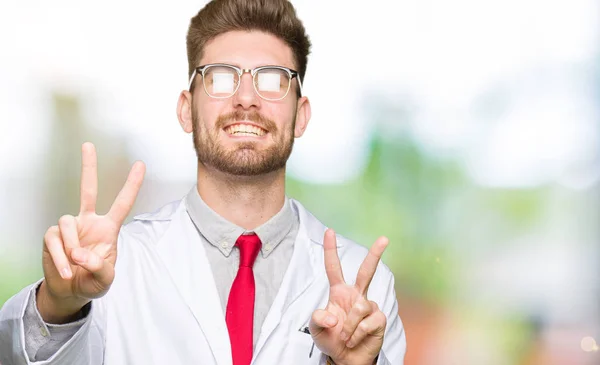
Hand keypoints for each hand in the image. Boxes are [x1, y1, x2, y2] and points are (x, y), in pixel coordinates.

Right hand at [39, 142, 144, 321]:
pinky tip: (65, 270)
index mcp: (108, 229)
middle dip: (88, 167)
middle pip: (87, 189)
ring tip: (74, 266)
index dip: (132, 185)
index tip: (140, 164)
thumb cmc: (92, 282)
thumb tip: (81, 253)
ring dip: (70, 247)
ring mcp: (70, 228)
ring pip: (66, 222)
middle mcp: (88, 222)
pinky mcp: (52, 236)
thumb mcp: (105, 279)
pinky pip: (53, 239)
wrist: (71, 292)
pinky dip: (59, 257)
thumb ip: (99, 267)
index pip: (122, 203)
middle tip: (88, 145)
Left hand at [310, 229, 388, 364]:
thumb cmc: (331, 339)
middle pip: (366, 271)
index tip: (329, 231)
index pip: (333, 267)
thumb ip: (318, 319)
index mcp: (339, 292)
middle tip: (384, 239)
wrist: (346, 358)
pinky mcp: (379, 319)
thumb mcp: (316, 329)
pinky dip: (357, 333)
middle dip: (375, 254)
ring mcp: (369, 306)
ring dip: (349, 326)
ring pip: (360, 308)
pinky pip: (368, 322)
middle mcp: (356, 295)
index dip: (330, 250)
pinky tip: (355, 339)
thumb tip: (333, 315)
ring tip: (345, 337)